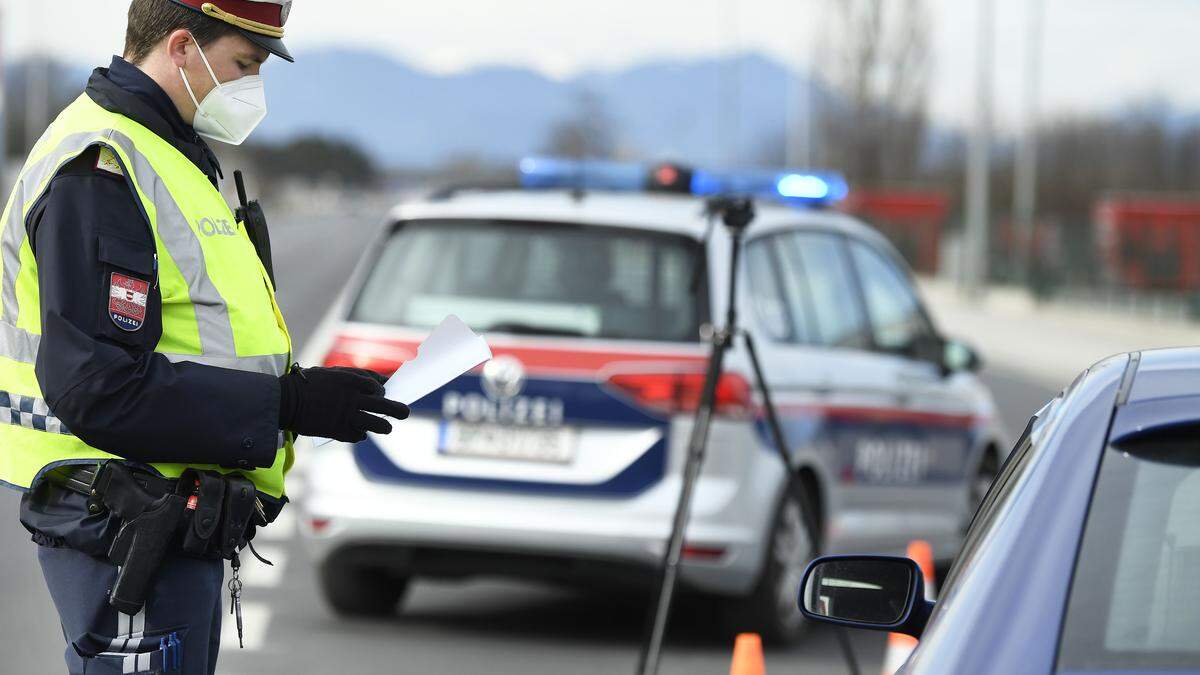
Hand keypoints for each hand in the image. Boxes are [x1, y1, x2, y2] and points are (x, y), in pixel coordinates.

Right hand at [278, 366, 409, 442]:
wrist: (285, 401)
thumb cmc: (309, 384)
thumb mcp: (335, 372)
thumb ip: (359, 375)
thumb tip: (382, 380)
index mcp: (352, 381)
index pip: (379, 387)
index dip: (382, 391)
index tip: (381, 393)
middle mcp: (354, 399)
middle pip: (385, 405)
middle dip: (399, 410)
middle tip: (405, 412)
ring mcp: (347, 416)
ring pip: (377, 424)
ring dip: (384, 426)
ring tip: (387, 427)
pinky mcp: (339, 431)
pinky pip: (359, 435)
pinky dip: (361, 434)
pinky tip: (359, 432)